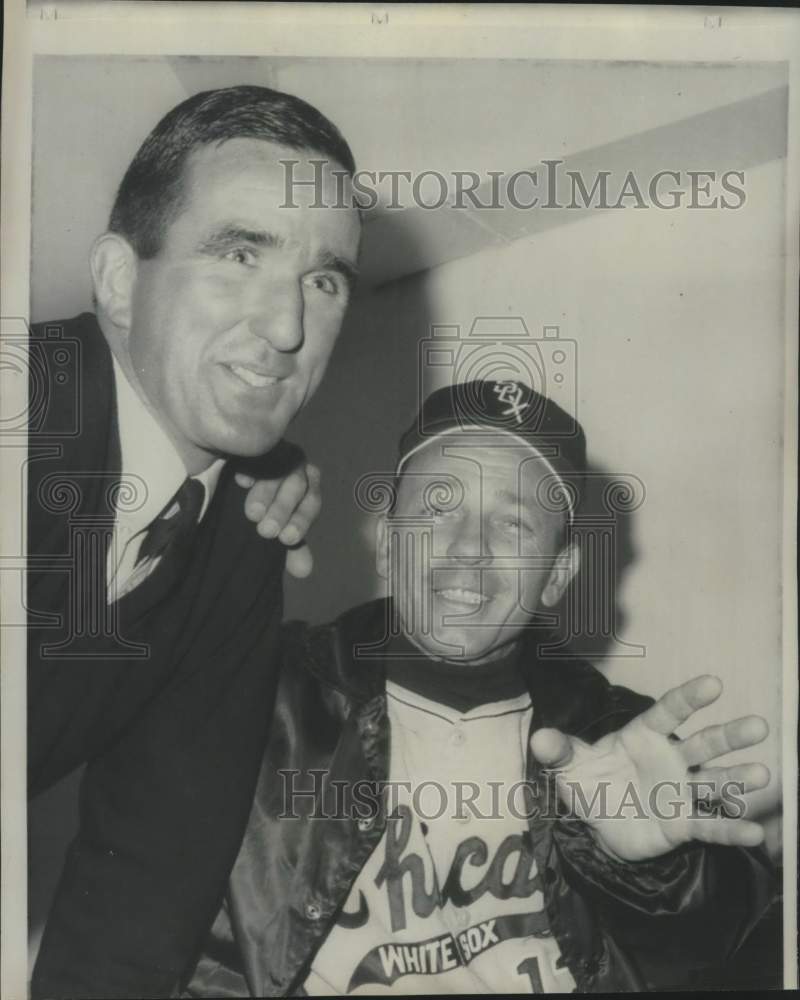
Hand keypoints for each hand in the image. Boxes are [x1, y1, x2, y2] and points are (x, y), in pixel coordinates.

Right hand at [235, 462, 321, 578]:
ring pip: (277, 470)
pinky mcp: (256, 446)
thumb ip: (293, 546)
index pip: (312, 503)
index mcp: (309, 486)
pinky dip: (250, 467)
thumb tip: (305, 571)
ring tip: (253, 514)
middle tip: (266, 531)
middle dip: (282, 510)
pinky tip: (241, 481)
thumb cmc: (270, 507)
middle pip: (296, 486)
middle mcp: (298, 466)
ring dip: (266, 493)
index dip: (301, 521)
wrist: (244, 479)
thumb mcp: (281, 526)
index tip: (287, 539)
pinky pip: (255, 453)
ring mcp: (278, 451)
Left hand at [531, 675, 769, 861]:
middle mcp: (670, 759)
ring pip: (714, 782)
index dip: (689, 697)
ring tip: (763, 774)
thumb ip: (559, 751)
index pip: (668, 712)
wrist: (599, 825)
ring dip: (738, 779)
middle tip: (760, 725)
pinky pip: (709, 826)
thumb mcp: (570, 768)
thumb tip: (539, 739)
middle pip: (704, 743)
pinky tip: (756, 832)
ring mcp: (680, 791)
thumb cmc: (590, 783)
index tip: (714, 683)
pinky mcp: (682, 824)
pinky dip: (730, 829)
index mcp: (644, 736)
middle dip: (730, 735)